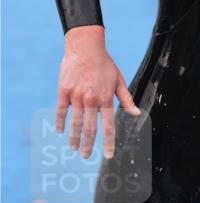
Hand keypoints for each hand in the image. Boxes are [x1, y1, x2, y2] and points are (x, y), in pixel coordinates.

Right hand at [56, 25, 140, 158]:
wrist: (85, 46)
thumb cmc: (104, 63)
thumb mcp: (118, 80)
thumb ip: (126, 99)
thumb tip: (136, 113)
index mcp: (106, 98)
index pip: (108, 125)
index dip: (109, 142)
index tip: (109, 155)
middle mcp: (91, 99)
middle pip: (90, 128)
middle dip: (89, 145)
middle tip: (86, 156)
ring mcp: (76, 96)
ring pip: (75, 122)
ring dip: (74, 138)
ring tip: (74, 148)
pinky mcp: (64, 91)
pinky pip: (61, 111)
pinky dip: (60, 122)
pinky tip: (59, 131)